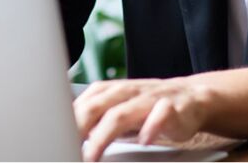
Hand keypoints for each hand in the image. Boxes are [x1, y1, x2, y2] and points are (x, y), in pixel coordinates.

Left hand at [74, 76, 209, 159]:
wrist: (195, 98)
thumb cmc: (151, 108)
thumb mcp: (121, 107)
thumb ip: (95, 117)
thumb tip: (62, 131)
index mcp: (114, 91)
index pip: (84, 101)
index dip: (67, 119)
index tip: (53, 138)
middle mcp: (130, 92)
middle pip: (98, 105)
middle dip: (78, 127)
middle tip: (65, 147)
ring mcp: (152, 98)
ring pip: (123, 112)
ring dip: (104, 135)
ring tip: (92, 156)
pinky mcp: (175, 108)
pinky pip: (162, 114)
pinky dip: (151, 127)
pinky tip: (144, 140)